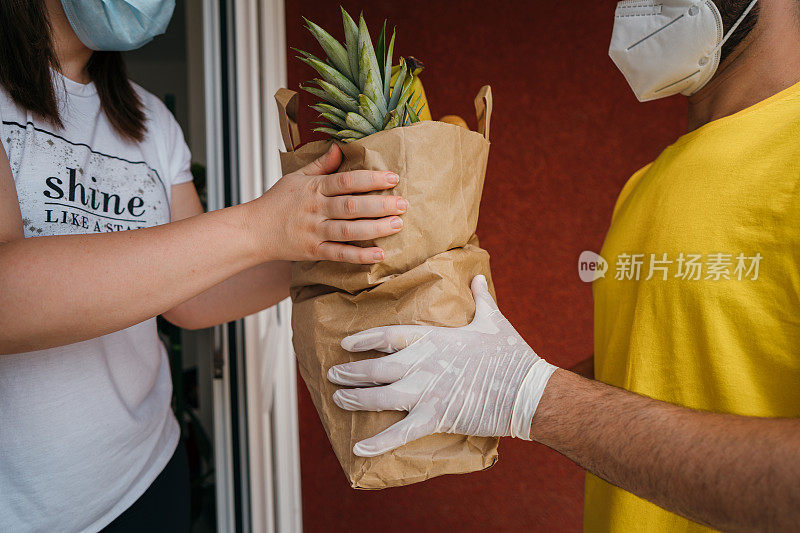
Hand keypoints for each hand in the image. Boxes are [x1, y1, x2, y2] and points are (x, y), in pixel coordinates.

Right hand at [249, 143, 406, 262]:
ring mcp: (314, 232)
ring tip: (398, 224)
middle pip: (351, 206)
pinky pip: (339, 254)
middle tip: (403, 204)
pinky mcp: (313, 252)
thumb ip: (320, 165)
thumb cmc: (276, 203)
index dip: (371, 179)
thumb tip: (339, 148)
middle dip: (380, 205)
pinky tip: (379, 254)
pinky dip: (360, 256)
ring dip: (375, 228)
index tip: (393, 178)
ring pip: (349, 230)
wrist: (252, 231)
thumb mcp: (296, 178)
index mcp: (314, 188)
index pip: (346, 181)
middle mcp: (315, 209)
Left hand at [327, 275, 558, 456]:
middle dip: (350, 371)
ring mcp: (426, 392)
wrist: (527, 389)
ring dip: (355, 399)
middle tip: (332, 373)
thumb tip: (477, 278)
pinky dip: (378, 443)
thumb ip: (479, 298)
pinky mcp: (435, 417)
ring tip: (338, 399)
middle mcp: (422, 364)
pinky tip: (359, 449)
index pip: (387, 336)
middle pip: (375, 368)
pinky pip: (400, 433)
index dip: (363, 339)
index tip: (346, 343)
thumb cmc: (510, 353)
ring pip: (379, 397)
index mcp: (433, 339)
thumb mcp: (492, 320)